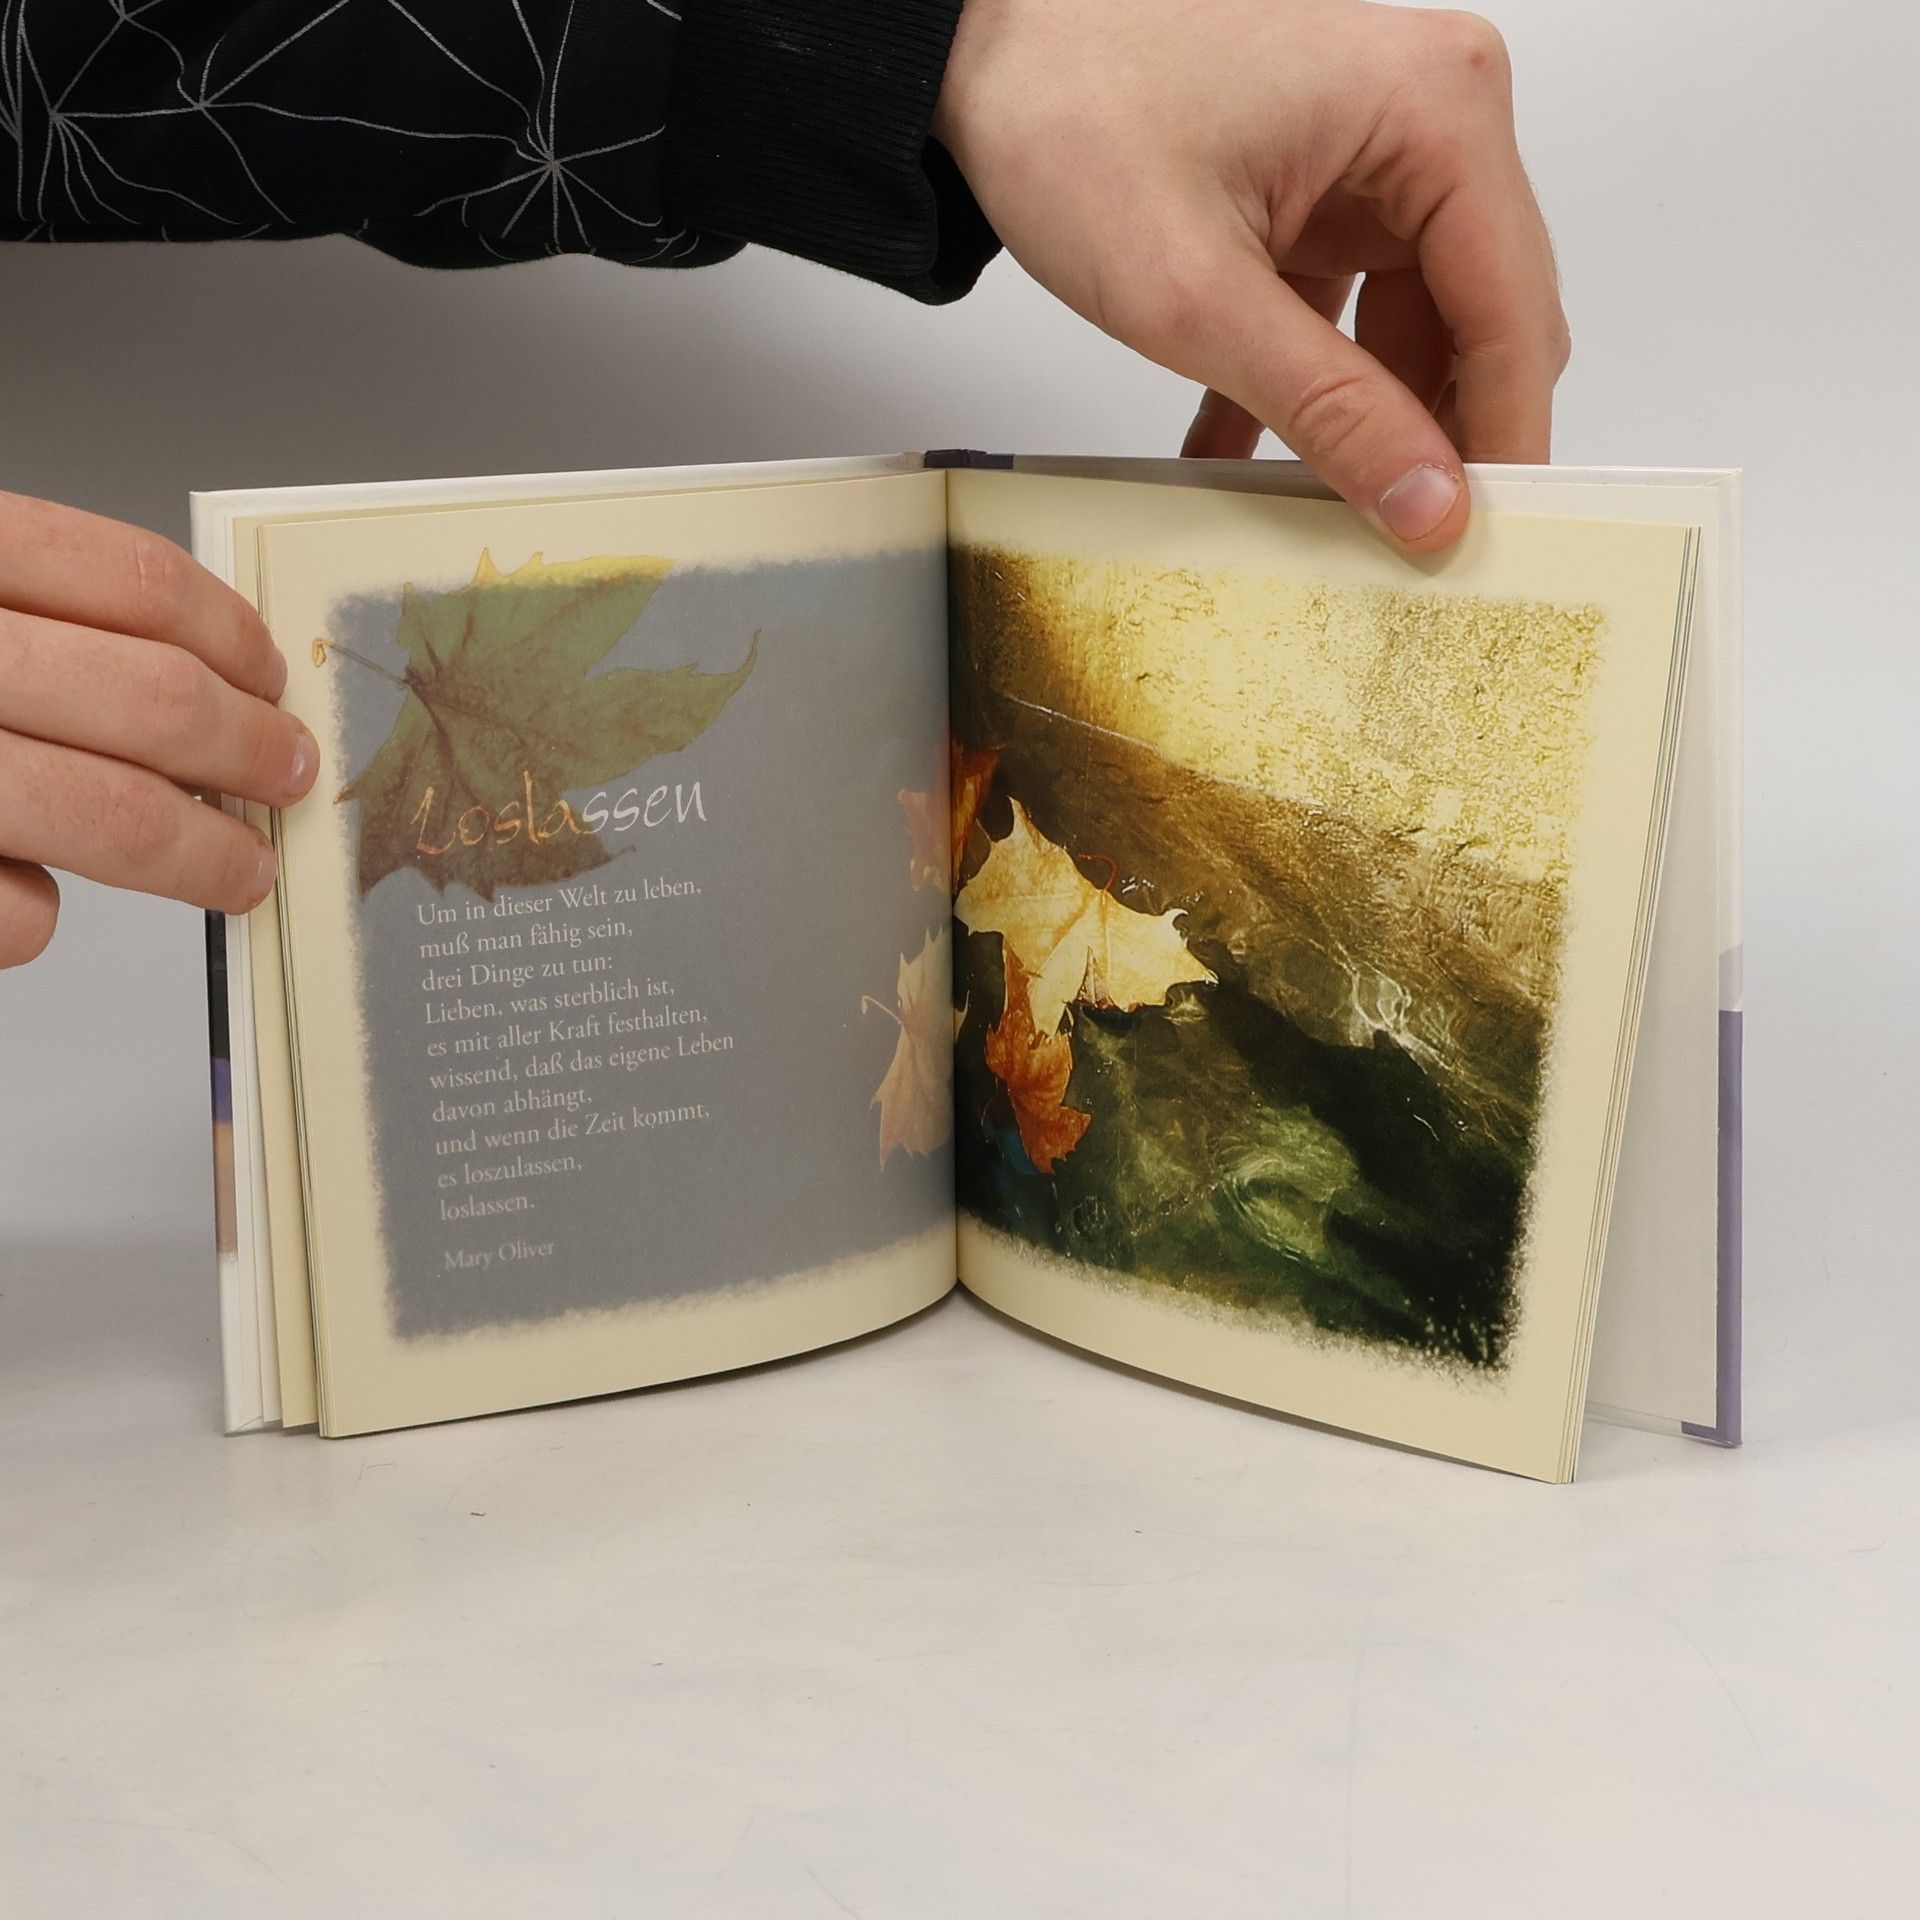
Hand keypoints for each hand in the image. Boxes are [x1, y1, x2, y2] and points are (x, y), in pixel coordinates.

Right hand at [0, 492, 316, 968]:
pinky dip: (45, 912)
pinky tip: (43, 891)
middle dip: (251, 751)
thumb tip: (201, 681)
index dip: (230, 637)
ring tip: (243, 870)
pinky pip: (17, 909)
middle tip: (290, 777)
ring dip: (209, 855)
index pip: (132, 580)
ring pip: (119, 817)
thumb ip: (49, 624)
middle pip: (157, 700)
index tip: (274, 681)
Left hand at [932, 0, 1568, 549]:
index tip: (1481, 540)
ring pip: (1417, 333)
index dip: (1503, 441)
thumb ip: (1328, 410)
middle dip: (1438, 437)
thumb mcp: (1199, 297)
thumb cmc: (1070, 113)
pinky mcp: (1327, 193)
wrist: (983, 57)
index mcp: (1435, 110)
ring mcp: (1379, 157)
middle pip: (1481, 324)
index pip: (1512, 313)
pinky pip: (1352, 319)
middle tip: (1402, 543)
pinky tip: (1250, 456)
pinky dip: (1310, 390)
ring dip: (1365, 424)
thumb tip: (1427, 500)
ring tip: (1318, 510)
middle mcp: (1429, 119)